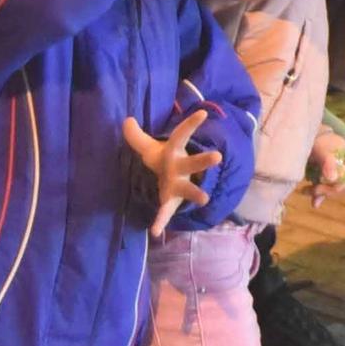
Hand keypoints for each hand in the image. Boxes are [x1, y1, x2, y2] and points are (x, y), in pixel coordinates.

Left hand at [124, 111, 221, 236]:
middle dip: (205, 161)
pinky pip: (166, 212)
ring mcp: (179, 185)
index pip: (182, 135)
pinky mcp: (171, 201)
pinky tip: (155, 232)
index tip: (203, 113)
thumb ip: (137, 137)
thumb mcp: (149, 148)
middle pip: (194, 163)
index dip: (191, 124)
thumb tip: (126, 120)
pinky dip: (161, 221)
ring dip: (197, 193)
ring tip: (204, 199)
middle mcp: (181, 168)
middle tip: (218, 156)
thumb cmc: (164, 162)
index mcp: (174, 152)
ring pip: (189, 188)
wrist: (172, 184)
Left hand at [308, 129, 344, 207]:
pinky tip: (314, 202)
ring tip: (305, 191)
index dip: (335, 186)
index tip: (320, 187)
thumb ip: (329, 162)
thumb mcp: (324, 150)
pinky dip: (320, 196)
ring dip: (320, 193)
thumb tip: (332, 179)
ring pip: (332, 189)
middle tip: (311, 190)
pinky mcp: (330, 179)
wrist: (317, 138)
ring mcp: (339, 175)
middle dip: (325, 191)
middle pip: (340, 186)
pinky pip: (327, 189)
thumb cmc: (323, 142)